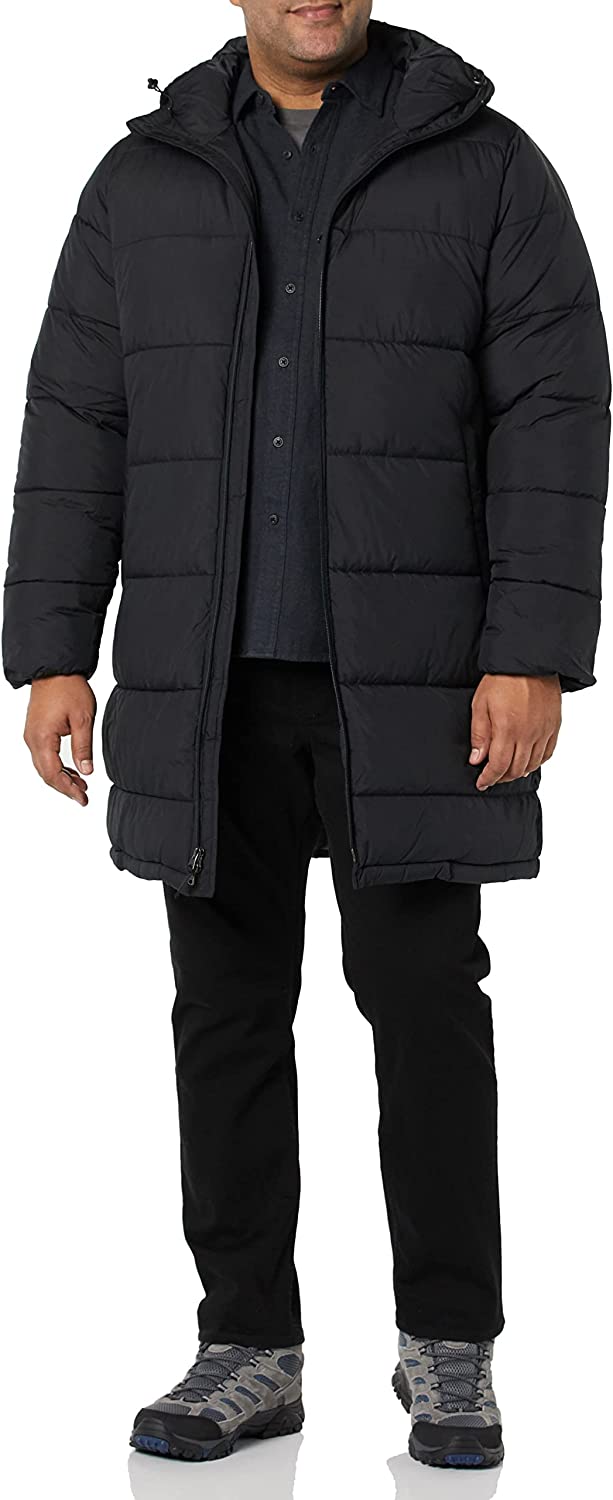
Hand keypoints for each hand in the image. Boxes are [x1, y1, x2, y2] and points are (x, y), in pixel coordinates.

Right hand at [24, 675, 95, 806]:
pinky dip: (56, 766)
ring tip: (81, 785)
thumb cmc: (68, 688)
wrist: (55, 669)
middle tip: (83, 797)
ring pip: (44, 766)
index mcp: (42, 739)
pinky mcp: (36, 731)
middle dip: (65, 788)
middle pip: (46, 774)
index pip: (53, 774)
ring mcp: (32, 735)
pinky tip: (72, 770)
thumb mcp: (82, 719)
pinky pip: (43, 756)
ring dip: (61, 777)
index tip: (82, 799)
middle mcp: (32, 740)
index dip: (68, 790)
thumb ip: (83, 748)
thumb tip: (87, 771)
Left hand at [469, 674, 561, 790]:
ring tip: (507, 771)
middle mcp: (528, 734)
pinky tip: (528, 762)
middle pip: (516, 769)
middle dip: (502, 778)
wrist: (529, 661)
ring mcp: (543, 731)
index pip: (499, 766)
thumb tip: (476, 759)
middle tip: (492, 778)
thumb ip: (479, 734)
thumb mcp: (480, 704)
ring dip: (518, 772)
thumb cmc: (502, 679)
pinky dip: (537, 762)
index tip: (481, 783)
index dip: (489, 778)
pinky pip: (548, 753)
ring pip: (532, 764)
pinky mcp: (554, 726)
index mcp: (507, 729)